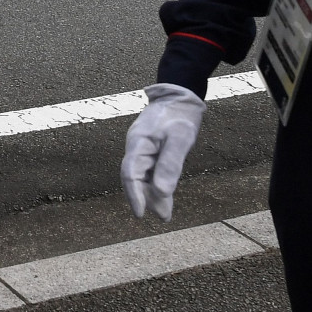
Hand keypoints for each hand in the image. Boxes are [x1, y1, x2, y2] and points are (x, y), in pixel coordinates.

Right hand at [120, 84, 204, 221]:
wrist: (181, 95)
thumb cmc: (180, 114)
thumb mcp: (180, 138)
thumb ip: (170, 164)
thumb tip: (162, 192)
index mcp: (138, 142)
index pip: (130, 173)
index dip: (134, 194)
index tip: (141, 213)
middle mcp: (137, 147)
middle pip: (135, 177)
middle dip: (146, 198)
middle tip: (162, 216)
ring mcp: (144, 149)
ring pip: (144, 176)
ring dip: (152, 194)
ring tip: (165, 213)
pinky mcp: (153, 150)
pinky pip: (151, 170)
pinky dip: (158, 184)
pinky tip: (165, 196)